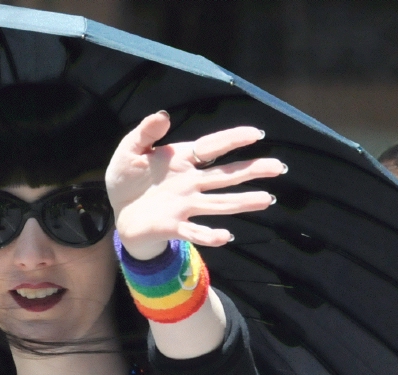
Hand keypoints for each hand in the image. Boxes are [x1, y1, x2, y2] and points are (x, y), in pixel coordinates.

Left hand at [105, 110, 284, 259]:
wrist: (119, 212)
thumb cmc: (127, 179)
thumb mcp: (129, 151)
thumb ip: (145, 133)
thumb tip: (164, 115)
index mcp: (182, 161)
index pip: (212, 147)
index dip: (233, 139)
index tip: (256, 134)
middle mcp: (190, 183)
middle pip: (226, 176)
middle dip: (252, 170)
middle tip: (278, 167)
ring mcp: (185, 206)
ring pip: (220, 203)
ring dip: (243, 202)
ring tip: (267, 199)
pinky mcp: (174, 226)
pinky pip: (195, 231)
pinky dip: (209, 235)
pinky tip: (226, 236)